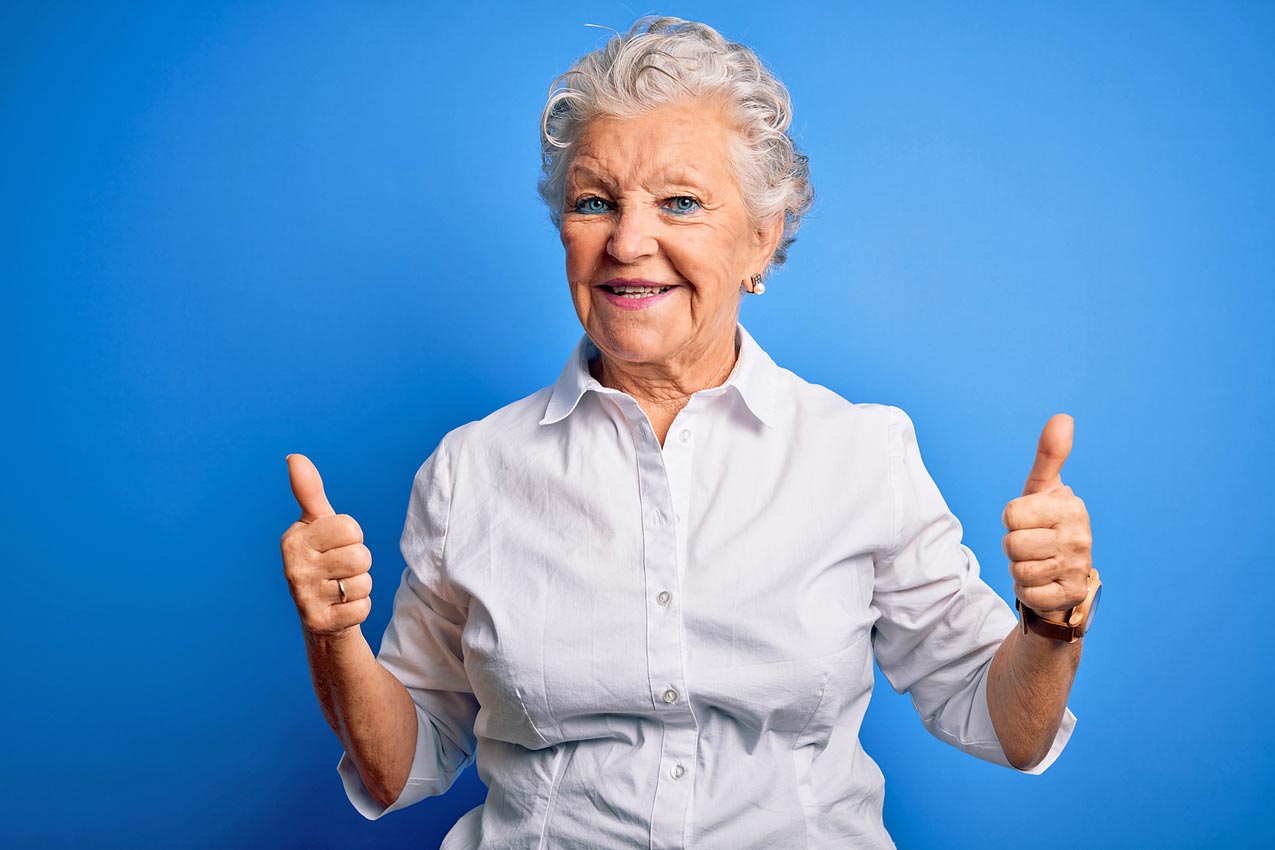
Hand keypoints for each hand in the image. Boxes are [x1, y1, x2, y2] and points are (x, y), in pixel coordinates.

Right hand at [280, 454, 372, 635]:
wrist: (320, 613)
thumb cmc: (323, 558)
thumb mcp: (317, 524)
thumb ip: (310, 492)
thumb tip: (294, 457)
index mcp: (293, 539)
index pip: (350, 527)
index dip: (352, 536)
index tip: (336, 545)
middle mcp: (292, 568)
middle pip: (360, 555)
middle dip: (359, 562)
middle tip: (340, 570)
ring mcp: (303, 597)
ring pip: (363, 581)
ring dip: (360, 585)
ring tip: (340, 587)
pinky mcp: (319, 622)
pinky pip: (363, 607)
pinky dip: (360, 608)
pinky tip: (341, 608)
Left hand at [1001, 414, 1092, 620]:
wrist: (1060, 575)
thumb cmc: (1045, 525)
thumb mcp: (1042, 490)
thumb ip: (1049, 456)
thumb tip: (1063, 417)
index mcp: (1071, 507)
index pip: (1011, 513)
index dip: (1012, 519)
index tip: (1028, 522)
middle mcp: (1080, 537)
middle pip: (1012, 543)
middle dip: (1013, 547)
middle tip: (1031, 545)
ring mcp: (1078, 567)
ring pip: (1019, 569)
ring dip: (1019, 569)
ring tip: (1036, 562)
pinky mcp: (1071, 595)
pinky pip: (1029, 593)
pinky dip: (1027, 591)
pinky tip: (1041, 583)